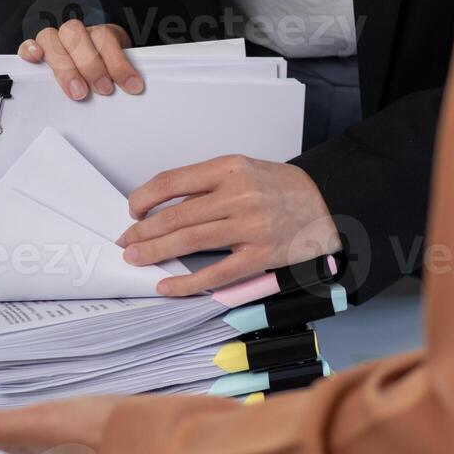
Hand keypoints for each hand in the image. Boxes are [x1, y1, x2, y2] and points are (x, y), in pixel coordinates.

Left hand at [0, 397, 120, 453]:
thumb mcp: (30, 424)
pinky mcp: (90, 431)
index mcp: (22, 443)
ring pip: (21, 433)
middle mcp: (41, 446)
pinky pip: (49, 426)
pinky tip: (48, 417)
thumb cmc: (90, 432)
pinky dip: (34, 420)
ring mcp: (66, 441)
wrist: (147, 439)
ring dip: (0, 424)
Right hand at [19, 21, 142, 100]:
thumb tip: (133, 90)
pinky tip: (36, 59)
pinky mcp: (37, 51)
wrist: (92, 67)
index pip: (106, 38)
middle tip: (103, 89)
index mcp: (100, 34)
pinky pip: (28, 44)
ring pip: (51, 38)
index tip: (132, 86)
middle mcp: (76, 34)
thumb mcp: (118, 72)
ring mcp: (55, 41)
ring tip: (78, 92)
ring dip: (65, 66)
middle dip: (91, 64)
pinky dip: (29, 49)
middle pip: (76, 34)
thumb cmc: (104, 72)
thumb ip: (121, 76)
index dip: (119, 62)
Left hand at [117, 156, 340, 295]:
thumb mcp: (243, 171)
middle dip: (142, 231)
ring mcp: (250, 227)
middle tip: (126, 241)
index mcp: (230, 168)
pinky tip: (166, 285)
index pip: (172, 181)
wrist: (327, 203)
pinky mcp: (260, 256)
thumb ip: (207, 187)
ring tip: (135, 258)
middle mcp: (238, 195)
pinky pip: (215, 273)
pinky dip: (186, 282)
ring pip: (189, 241)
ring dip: (155, 252)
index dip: (144, 198)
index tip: (133, 211)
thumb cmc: (281, 188)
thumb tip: (165, 209)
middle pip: (175, 216)